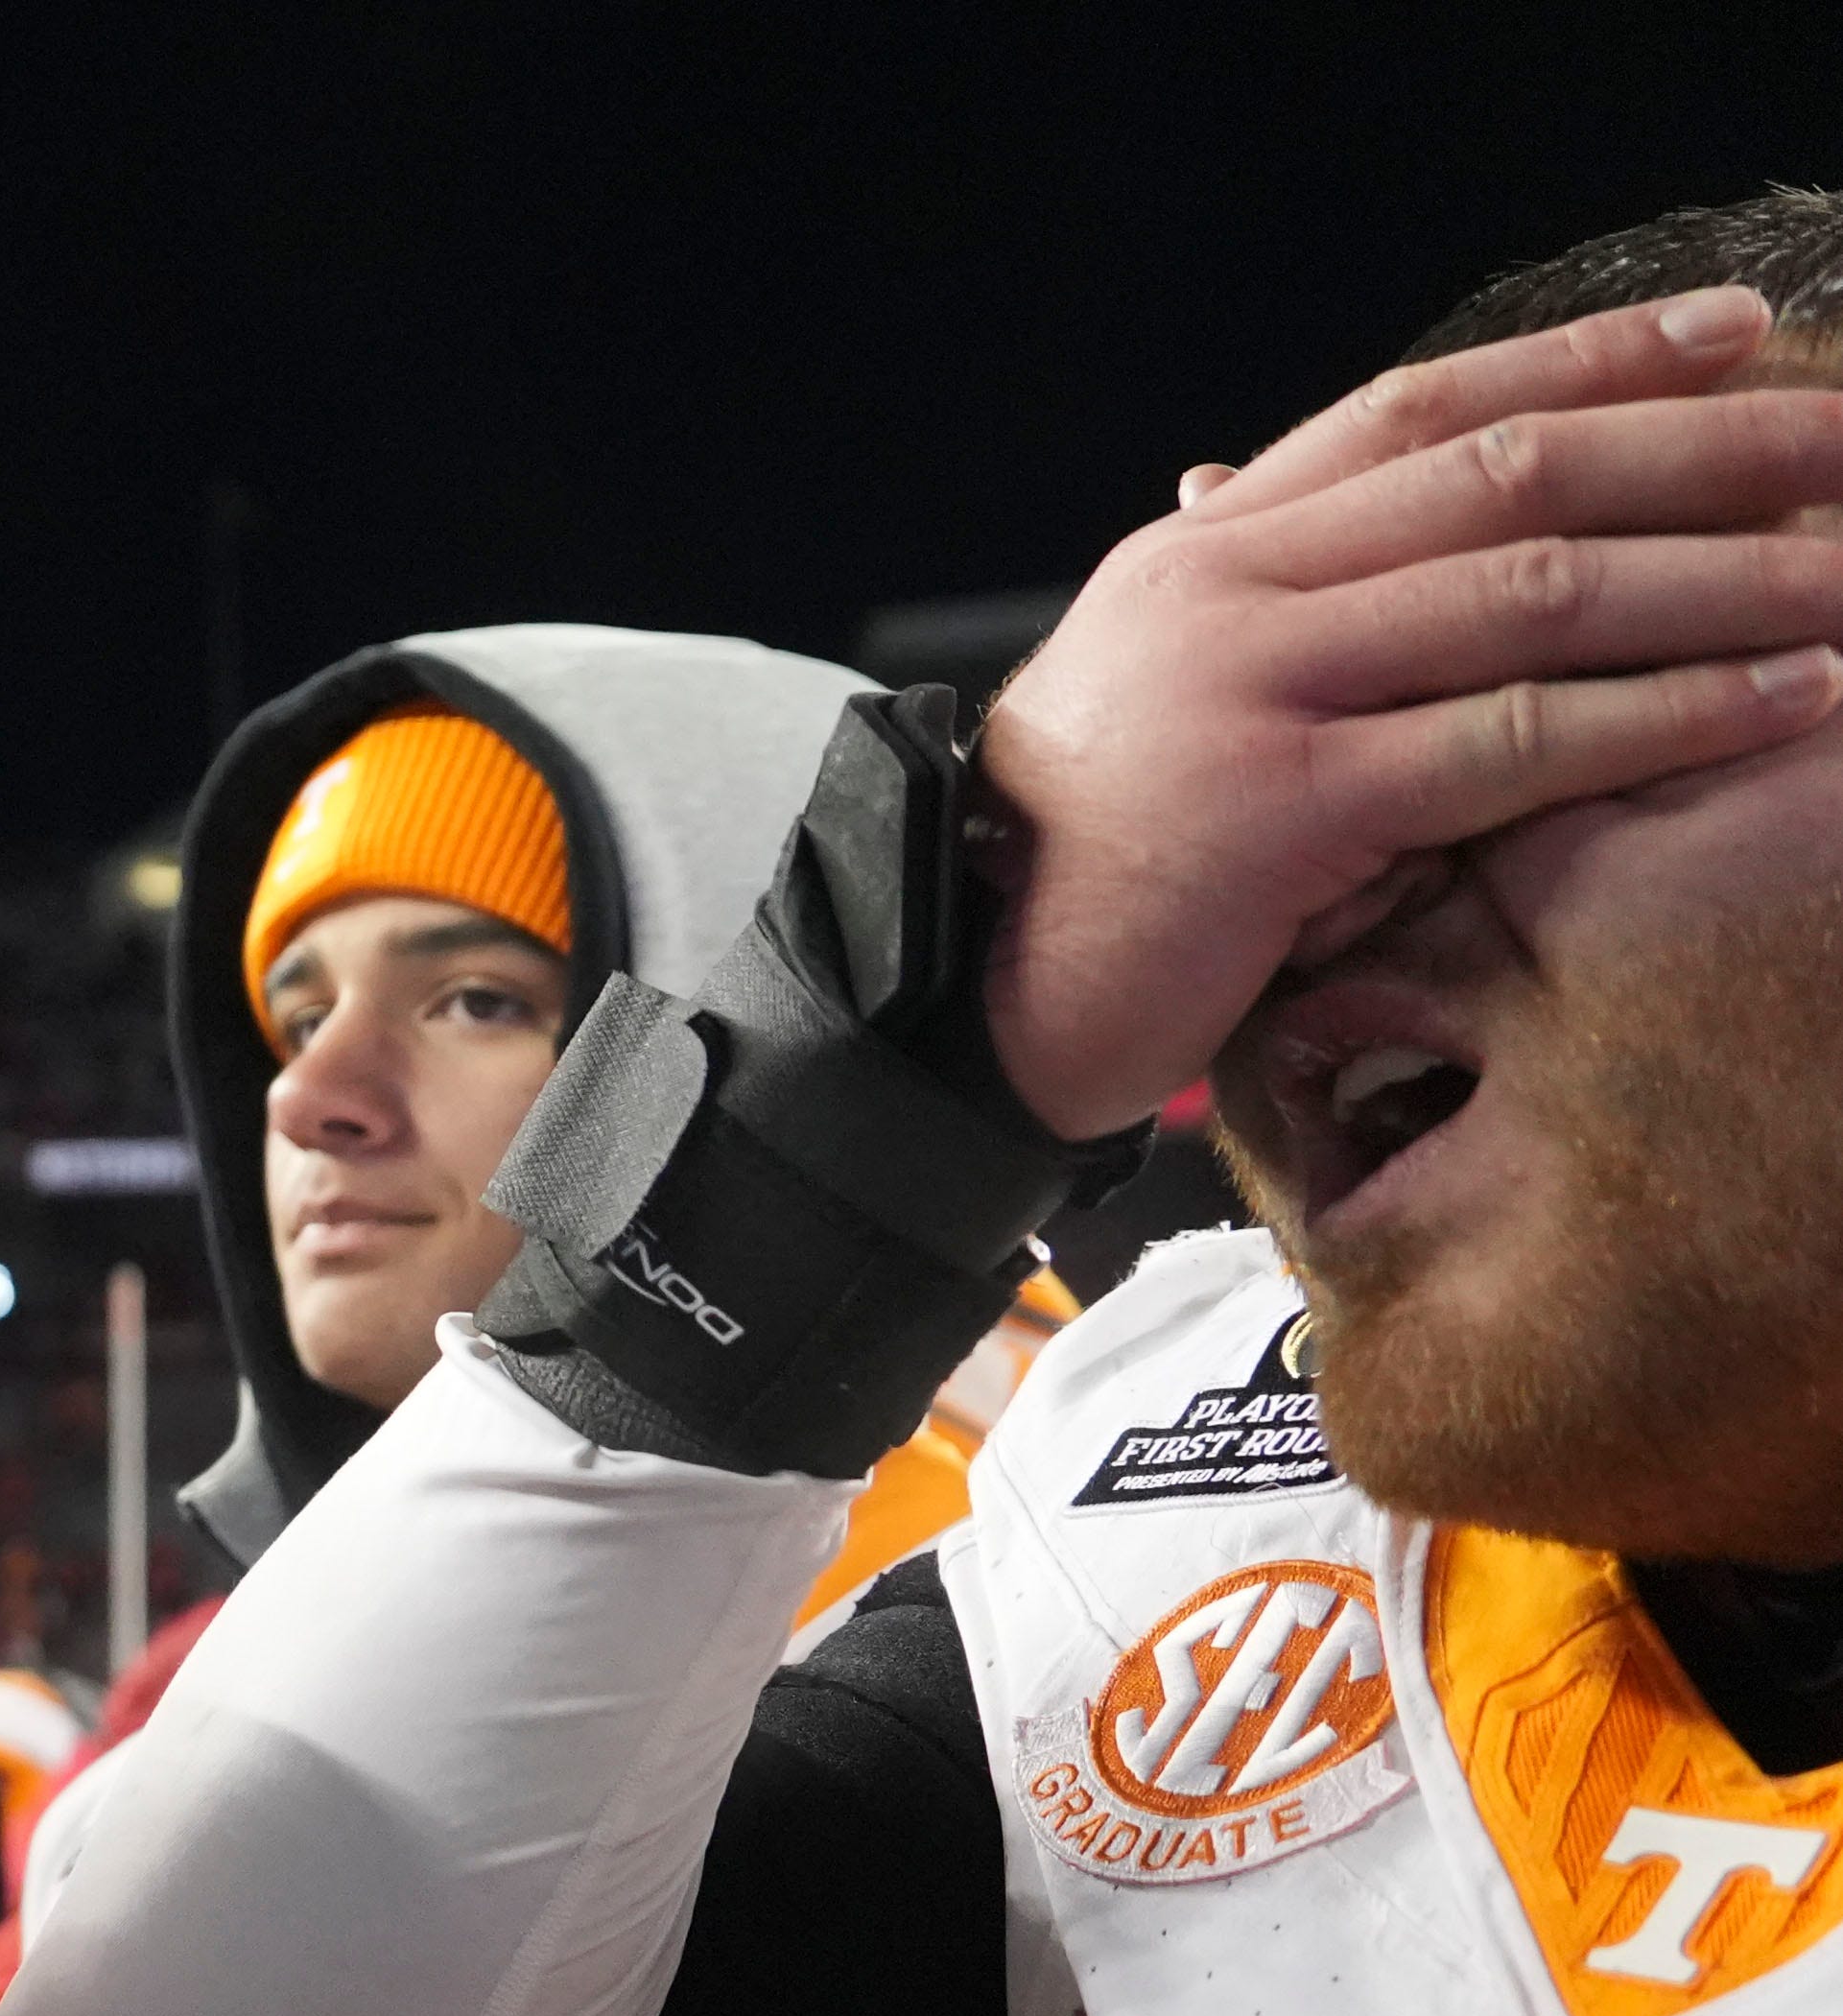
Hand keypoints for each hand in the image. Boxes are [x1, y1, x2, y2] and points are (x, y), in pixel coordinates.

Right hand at [974, 288, 1842, 1136]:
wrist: (946, 990)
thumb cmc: (1072, 860)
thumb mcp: (1158, 693)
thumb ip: (1262, 608)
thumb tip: (1305, 526)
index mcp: (1207, 549)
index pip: (1424, 411)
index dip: (1588, 359)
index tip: (1729, 335)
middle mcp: (1231, 588)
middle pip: (1509, 476)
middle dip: (1702, 448)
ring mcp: (1255, 691)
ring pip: (1532, 595)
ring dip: (1722, 577)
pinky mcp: (1285, 808)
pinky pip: (1513, 742)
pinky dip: (1666, 713)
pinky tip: (1777, 698)